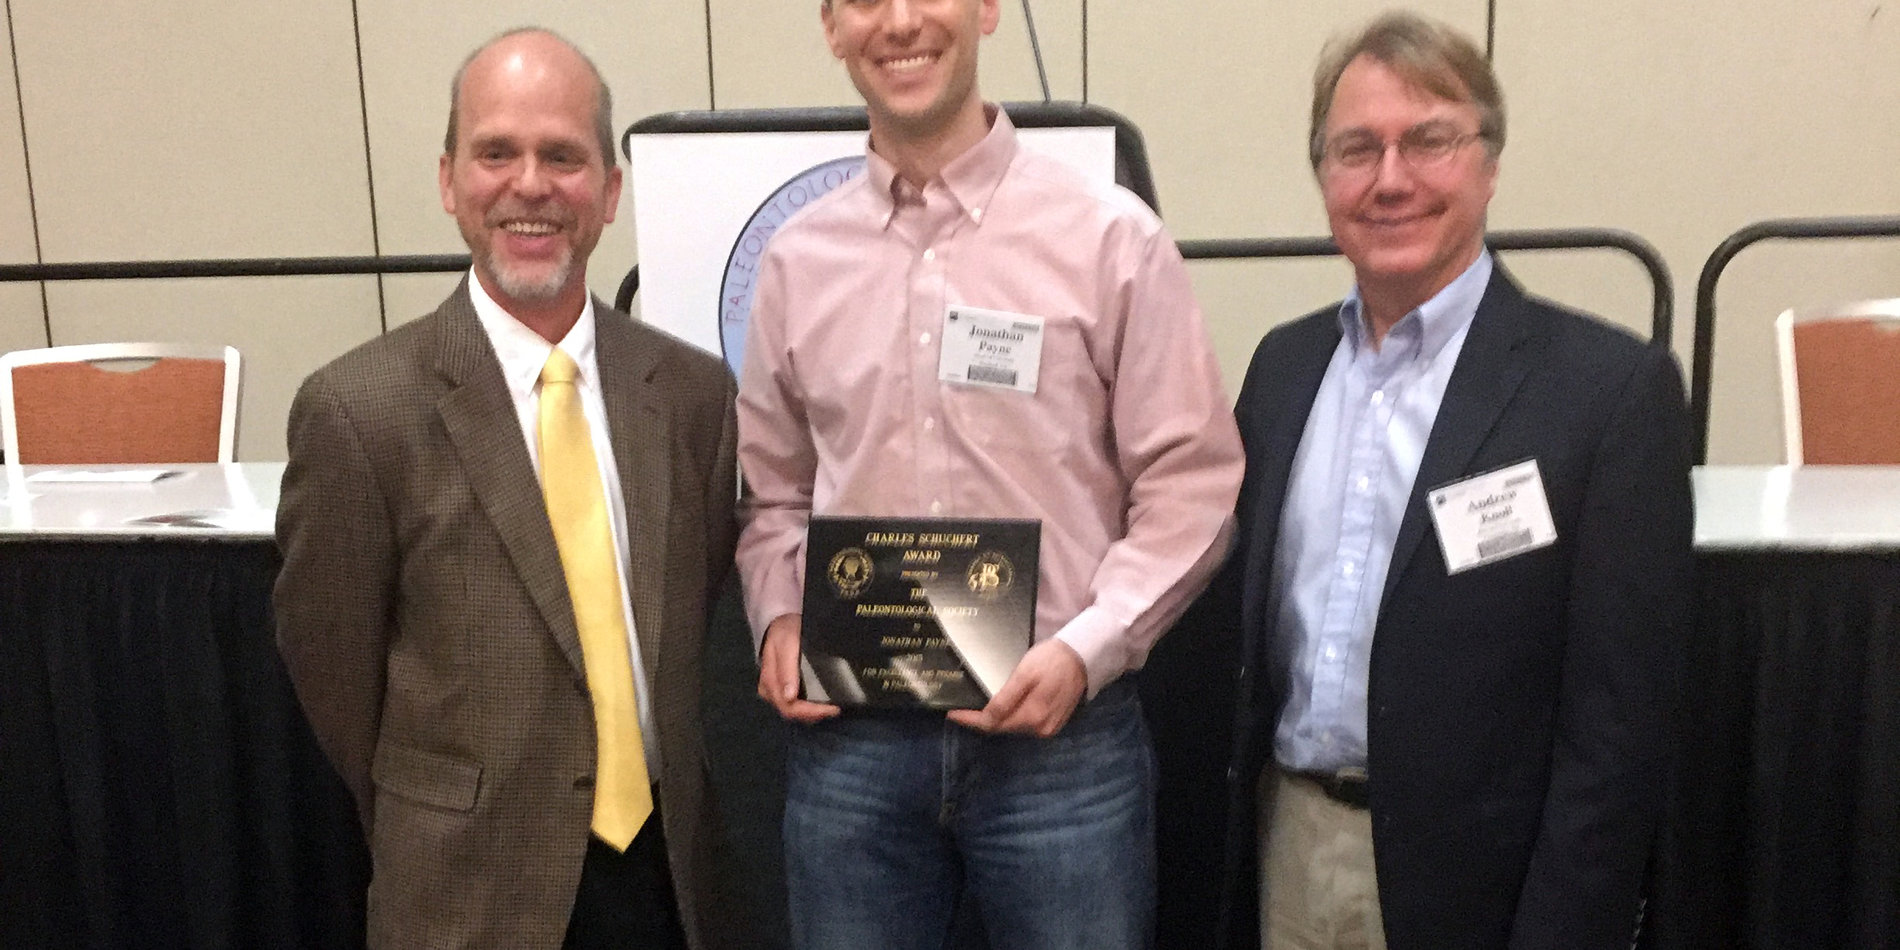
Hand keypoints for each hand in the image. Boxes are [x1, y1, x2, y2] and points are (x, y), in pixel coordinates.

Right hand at [756, 614, 840, 723]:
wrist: (780, 622)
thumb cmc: (784, 632)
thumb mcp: (786, 645)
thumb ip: (787, 670)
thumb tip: (789, 697)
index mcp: (770, 682)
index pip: (789, 707)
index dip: (811, 712)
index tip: (832, 708)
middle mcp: (770, 691)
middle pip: (791, 713)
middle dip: (814, 714)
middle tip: (835, 709)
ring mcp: (775, 691)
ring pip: (794, 711)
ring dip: (812, 713)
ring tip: (831, 706)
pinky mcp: (782, 688)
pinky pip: (795, 704)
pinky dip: (809, 707)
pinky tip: (822, 702)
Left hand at [946, 638, 1087, 736]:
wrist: (1082, 656)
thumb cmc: (1051, 659)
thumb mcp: (1025, 673)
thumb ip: (1006, 698)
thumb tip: (986, 717)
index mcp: (1032, 717)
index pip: (992, 724)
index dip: (970, 720)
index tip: (951, 713)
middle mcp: (1039, 729)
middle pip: (1002, 727)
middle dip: (980, 720)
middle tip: (961, 708)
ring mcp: (1047, 728)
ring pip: (1012, 726)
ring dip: (995, 719)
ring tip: (977, 707)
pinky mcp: (1052, 724)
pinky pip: (1024, 723)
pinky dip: (1011, 717)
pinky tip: (1002, 707)